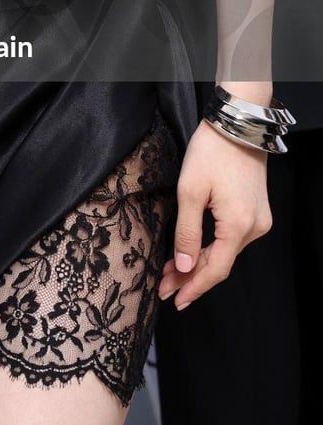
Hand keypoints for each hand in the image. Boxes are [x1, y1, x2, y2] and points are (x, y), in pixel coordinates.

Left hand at [157, 119, 270, 309]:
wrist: (237, 124)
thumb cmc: (211, 153)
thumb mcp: (190, 192)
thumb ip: (187, 233)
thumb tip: (184, 268)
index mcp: (239, 226)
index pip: (215, 270)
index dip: (193, 288)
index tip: (174, 300)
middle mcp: (255, 228)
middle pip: (220, 263)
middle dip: (190, 278)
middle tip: (165, 289)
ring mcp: (258, 220)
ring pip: (225, 252)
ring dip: (198, 263)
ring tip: (171, 273)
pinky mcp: (255, 211)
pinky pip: (231, 239)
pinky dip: (210, 248)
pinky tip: (192, 253)